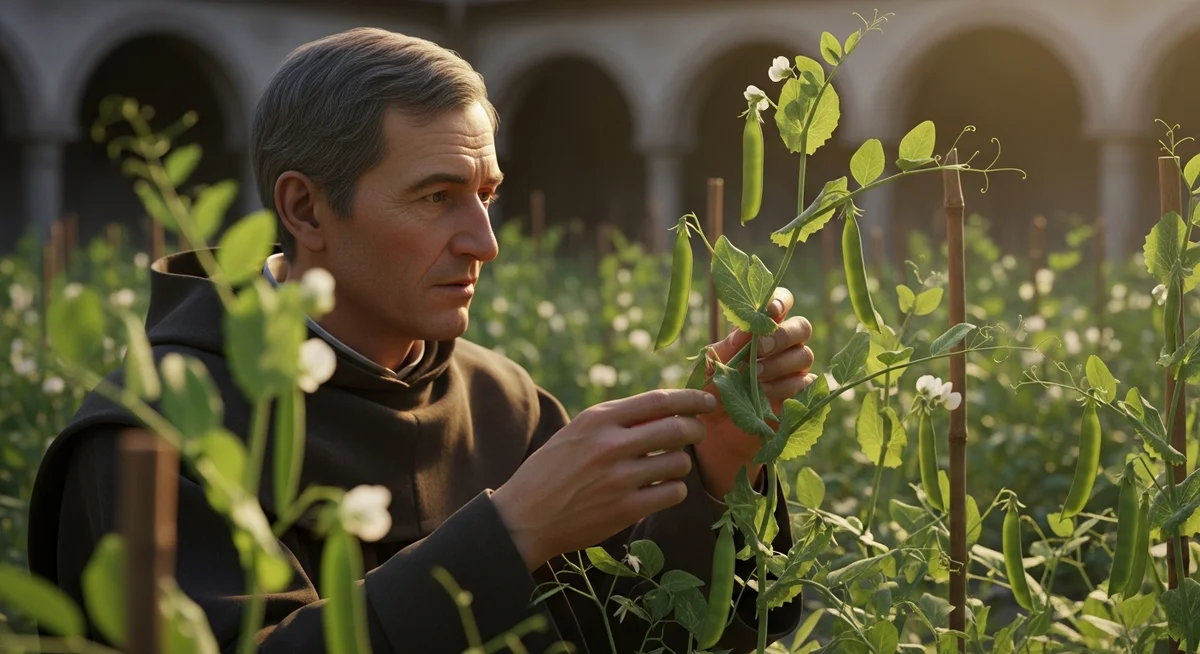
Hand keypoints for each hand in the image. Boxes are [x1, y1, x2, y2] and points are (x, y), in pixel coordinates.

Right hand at [492, 389, 716, 571]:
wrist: (523, 517)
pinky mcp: (626, 509)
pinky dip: (673, 490)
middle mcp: (610, 445)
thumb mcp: (577, 433)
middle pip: (677, 429)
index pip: (658, 400)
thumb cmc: (551, 471)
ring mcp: (619, 479)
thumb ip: (616, 421)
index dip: (690, 398)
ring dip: (681, 463)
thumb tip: (664, 410)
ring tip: (668, 467)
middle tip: (697, 433)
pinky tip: (660, 490)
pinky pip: (673, 493)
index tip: (707, 400)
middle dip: (696, 430)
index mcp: (598, 419)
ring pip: (679, 462)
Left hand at [694, 287, 816, 498]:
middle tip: (758, 349)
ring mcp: (794, 370)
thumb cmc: (712, 388)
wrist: (714, 428)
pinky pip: (806, 384)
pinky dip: (786, 387)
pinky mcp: (799, 395)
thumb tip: (748, 329)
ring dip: (778, 364)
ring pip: (804, 355)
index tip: (769, 310)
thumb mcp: (713, 366)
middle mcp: (783, 346)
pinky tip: (765, 394)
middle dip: (782, 335)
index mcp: (762, 329)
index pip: (781, 303)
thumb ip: (730, 347)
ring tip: (754, 377)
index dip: (780, 300)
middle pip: (802, 327)